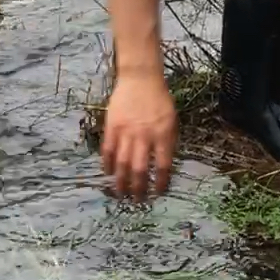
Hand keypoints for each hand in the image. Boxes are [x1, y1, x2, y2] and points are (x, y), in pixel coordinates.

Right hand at [101, 71, 176, 199]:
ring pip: (122, 163)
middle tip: (137, 200)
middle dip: (138, 188)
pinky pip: (108, 149)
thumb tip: (164, 166)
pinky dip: (107, 163)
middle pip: (140, 169)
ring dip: (121, 181)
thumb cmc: (160, 100)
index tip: (158, 193)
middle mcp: (144, 136)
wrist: (140, 79)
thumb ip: (168, 142)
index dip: (161, 183)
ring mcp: (126, 132)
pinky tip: (108, 172)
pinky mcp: (112, 126)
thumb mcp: (172, 120)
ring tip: (121, 194)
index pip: (163, 166)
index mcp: (163, 135)